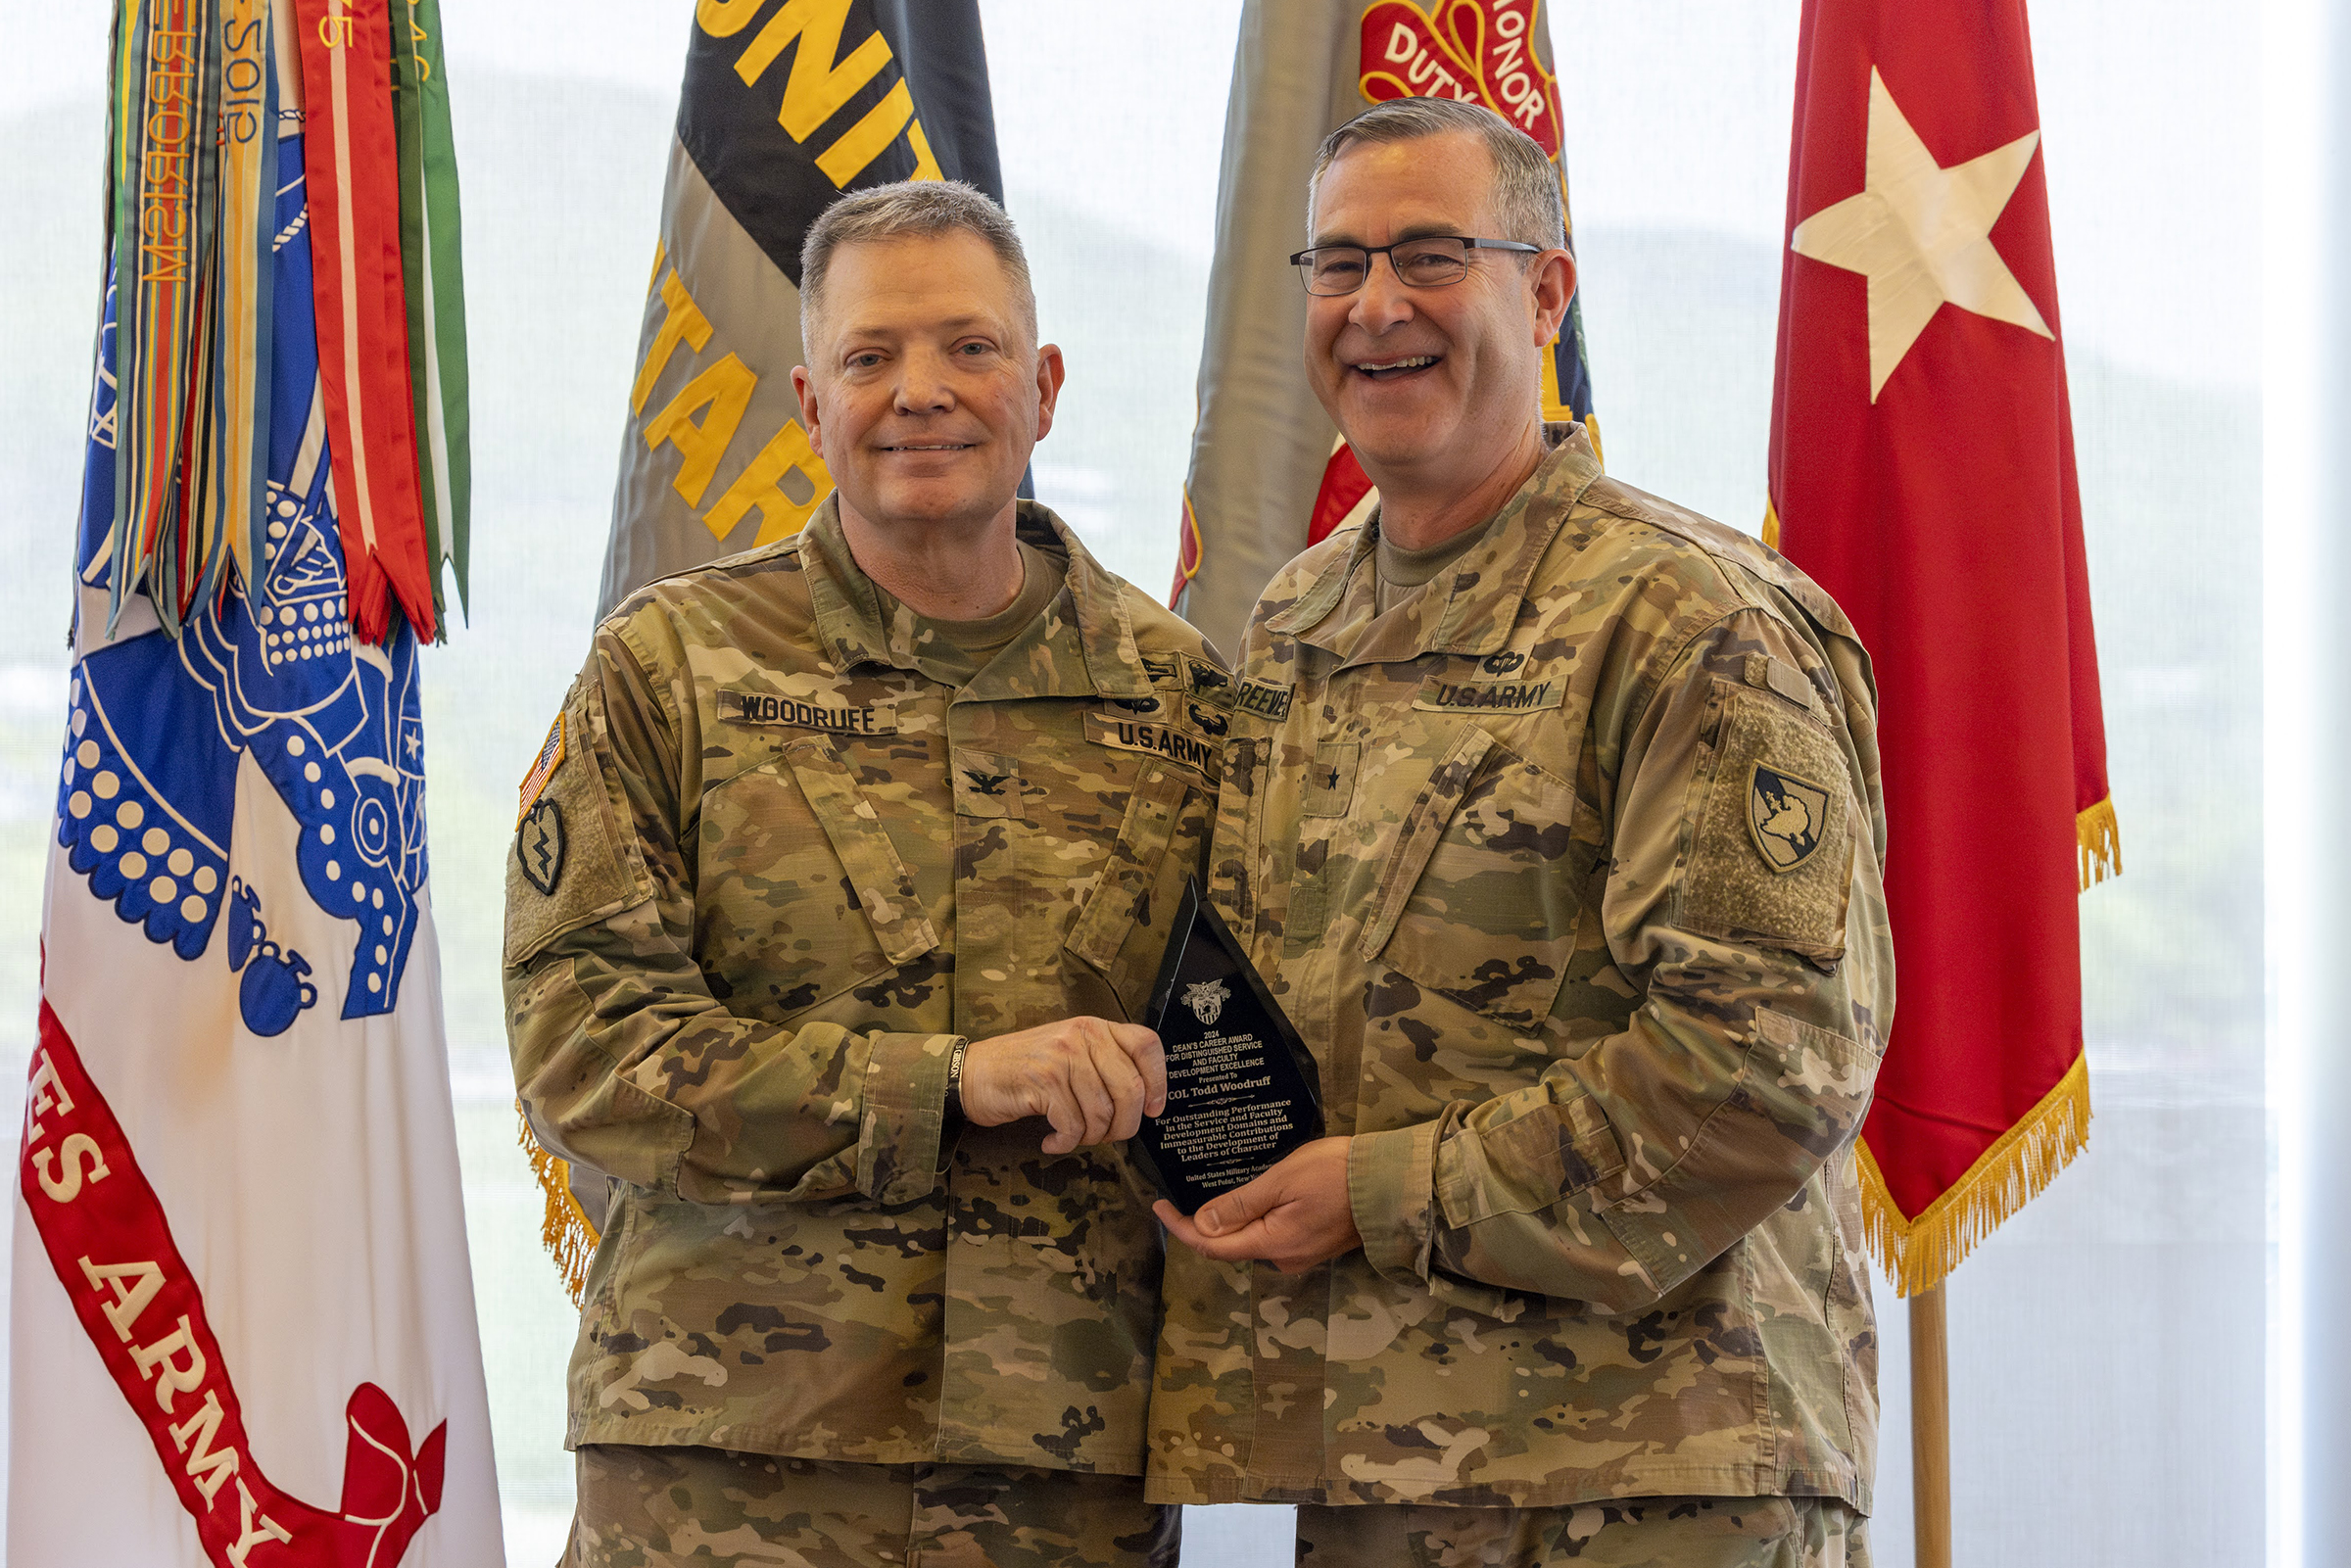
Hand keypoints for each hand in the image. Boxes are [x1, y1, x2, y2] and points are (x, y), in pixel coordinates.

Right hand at [959, 1018, 1166, 1154]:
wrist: (972, 1073)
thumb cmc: (1024, 1069)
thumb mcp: (1069, 1052)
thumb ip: (1103, 1064)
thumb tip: (1145, 1101)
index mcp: (1095, 1027)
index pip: (1146, 1045)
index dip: (1158, 1081)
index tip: (1152, 1109)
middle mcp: (1082, 1035)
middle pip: (1130, 1089)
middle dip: (1124, 1126)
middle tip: (1107, 1137)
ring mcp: (1063, 1056)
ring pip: (1103, 1113)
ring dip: (1092, 1138)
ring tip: (1074, 1138)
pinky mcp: (1044, 1081)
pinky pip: (1074, 1125)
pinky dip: (1065, 1143)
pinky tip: (1053, 1141)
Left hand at [1154, 1136, 1360, 1272]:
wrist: (1392, 1183)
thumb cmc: (1336, 1173)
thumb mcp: (1281, 1180)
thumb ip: (1240, 1205)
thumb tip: (1200, 1227)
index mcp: (1273, 1245)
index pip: (1212, 1246)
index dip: (1180, 1229)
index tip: (1158, 1206)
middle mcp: (1284, 1259)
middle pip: (1232, 1246)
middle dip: (1204, 1224)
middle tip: (1181, 1192)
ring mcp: (1302, 1255)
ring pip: (1253, 1240)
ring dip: (1231, 1220)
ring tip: (1213, 1189)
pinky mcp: (1314, 1244)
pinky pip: (1273, 1235)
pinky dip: (1254, 1219)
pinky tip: (1250, 1198)